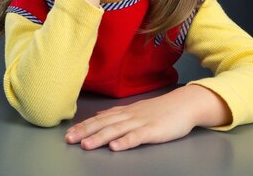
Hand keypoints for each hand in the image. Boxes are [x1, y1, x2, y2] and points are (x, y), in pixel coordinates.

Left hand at [65, 95, 194, 150]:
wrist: (184, 104)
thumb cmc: (161, 109)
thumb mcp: (136, 109)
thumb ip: (118, 113)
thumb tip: (100, 114)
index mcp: (124, 112)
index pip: (99, 118)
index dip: (83, 125)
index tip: (68, 132)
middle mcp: (129, 116)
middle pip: (103, 124)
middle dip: (84, 132)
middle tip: (69, 139)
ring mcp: (140, 122)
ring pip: (116, 130)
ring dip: (99, 138)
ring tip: (86, 145)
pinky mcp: (153, 131)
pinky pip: (137, 137)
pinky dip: (125, 142)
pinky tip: (115, 147)